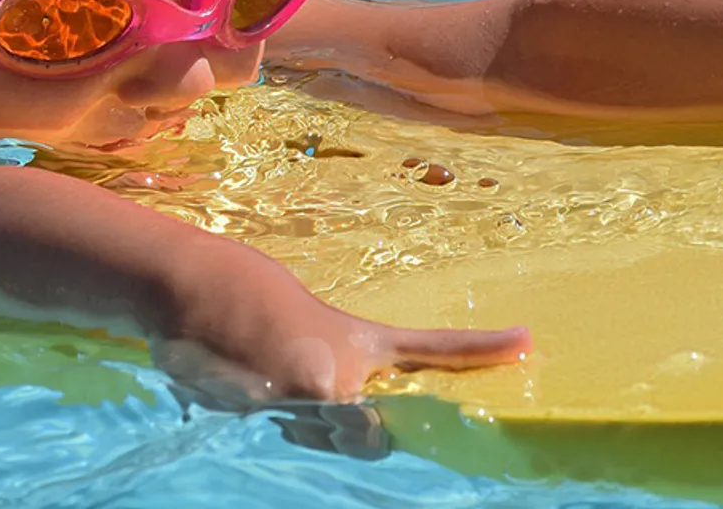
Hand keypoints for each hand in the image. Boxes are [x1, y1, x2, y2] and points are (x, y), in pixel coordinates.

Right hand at [150, 253, 530, 405]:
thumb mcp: (306, 331)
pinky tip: (227, 373)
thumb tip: (340, 421)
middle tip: (309, 396)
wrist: (193, 284)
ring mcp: (303, 394)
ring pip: (314, 438)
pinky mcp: (263, 408)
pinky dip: (248, 406)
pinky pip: (270, 426)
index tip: (529, 342)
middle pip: (368, 437)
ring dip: (291, 420)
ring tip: (260, 373)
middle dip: (344, 431)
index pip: (431, 348)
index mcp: (356, 344)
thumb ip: (330, 380)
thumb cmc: (246, 300)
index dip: (482, 349)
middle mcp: (340, 375)